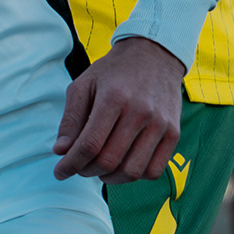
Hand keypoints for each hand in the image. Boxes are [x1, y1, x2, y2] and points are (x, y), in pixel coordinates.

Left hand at [54, 35, 184, 185]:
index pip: (90, 144)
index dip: (71, 164)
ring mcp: (160, 124)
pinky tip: (123, 164)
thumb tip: (61, 151)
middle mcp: (140, 112)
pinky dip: (134, 176)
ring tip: (100, 168)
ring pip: (131, 171)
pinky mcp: (173, 133)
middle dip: (86, 171)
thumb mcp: (84, 85)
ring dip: (109, 178)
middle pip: (109, 161)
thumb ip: (71, 119)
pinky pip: (154, 171)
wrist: (155, 55)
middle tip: (79, 166)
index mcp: (114, 98)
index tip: (60, 172)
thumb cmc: (114, 72)